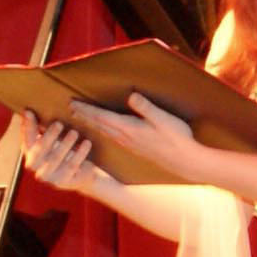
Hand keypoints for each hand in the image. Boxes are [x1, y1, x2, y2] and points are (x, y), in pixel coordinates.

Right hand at [22, 118, 107, 195]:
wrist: (80, 175)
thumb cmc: (64, 152)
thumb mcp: (51, 140)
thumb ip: (39, 128)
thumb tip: (28, 111)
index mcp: (30, 153)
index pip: (26, 138)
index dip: (27, 125)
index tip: (29, 111)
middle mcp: (34, 167)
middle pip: (40, 149)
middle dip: (50, 135)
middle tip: (59, 123)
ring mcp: (47, 176)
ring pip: (56, 158)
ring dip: (65, 144)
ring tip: (74, 133)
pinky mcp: (62, 182)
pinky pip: (72, 165)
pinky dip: (80, 153)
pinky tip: (87, 143)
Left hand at [63, 93, 204, 183]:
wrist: (185, 161)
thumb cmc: (176, 138)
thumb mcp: (163, 119)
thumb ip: (146, 107)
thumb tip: (131, 95)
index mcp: (129, 128)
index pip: (102, 117)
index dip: (86, 109)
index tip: (72, 103)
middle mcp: (125, 137)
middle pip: (99, 124)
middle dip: (84, 116)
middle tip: (70, 108)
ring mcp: (129, 144)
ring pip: (104, 132)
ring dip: (92, 124)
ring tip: (82, 118)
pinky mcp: (135, 148)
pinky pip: (112, 137)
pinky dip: (102, 131)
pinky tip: (104, 131)